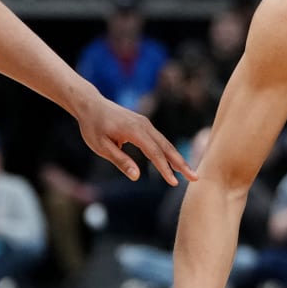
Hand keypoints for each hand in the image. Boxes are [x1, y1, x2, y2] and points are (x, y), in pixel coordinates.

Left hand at [74, 93, 197, 185]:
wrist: (91, 105)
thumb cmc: (93, 127)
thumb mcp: (101, 147)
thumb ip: (120, 160)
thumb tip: (137, 176)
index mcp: (134, 131)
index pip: (154, 153)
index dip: (165, 169)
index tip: (174, 182)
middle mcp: (144, 125)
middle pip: (167, 147)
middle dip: (181, 163)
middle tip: (195, 178)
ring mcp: (145, 124)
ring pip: (166, 143)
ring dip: (178, 158)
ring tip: (189, 172)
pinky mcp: (144, 125)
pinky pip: (160, 140)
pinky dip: (169, 152)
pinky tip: (174, 163)